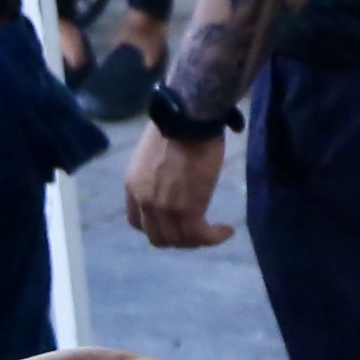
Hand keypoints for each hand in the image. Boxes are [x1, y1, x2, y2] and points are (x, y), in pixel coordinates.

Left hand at [123, 118, 231, 247]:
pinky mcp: (188, 210)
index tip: (172, 223)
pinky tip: (226, 230)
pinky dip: (215, 237)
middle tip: (197, 231)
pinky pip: (201, 235)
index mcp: (133, 187)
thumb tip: (174, 175)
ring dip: (199, 240)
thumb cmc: (176, 125)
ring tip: (215, 232)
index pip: (137, 222)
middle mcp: (144, 202)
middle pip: (158, 237)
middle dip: (178, 239)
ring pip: (180, 240)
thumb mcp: (154, 155)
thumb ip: (157, 174)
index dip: (156, 227)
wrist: (188, 118)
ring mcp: (164, 209)